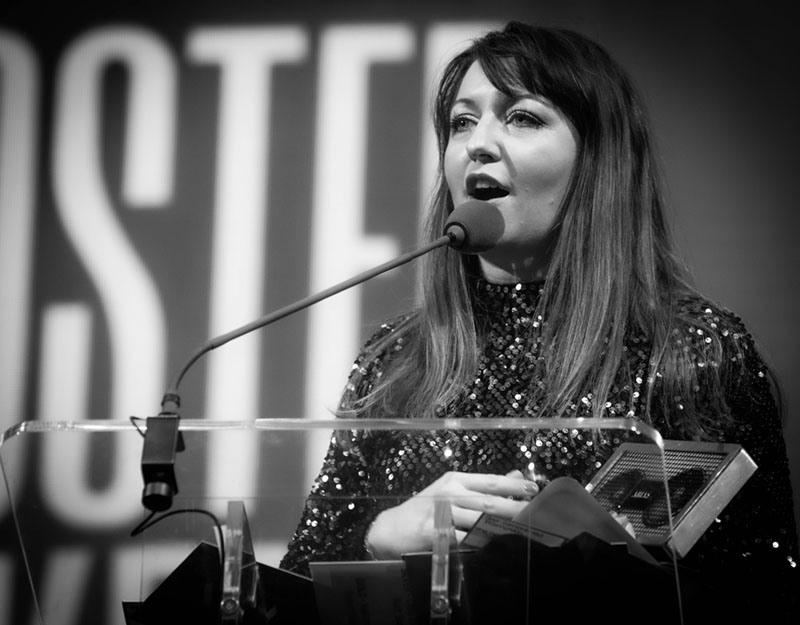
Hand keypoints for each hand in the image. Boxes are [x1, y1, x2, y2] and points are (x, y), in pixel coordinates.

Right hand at [366, 469, 538, 558]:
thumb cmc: (425, 509)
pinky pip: (464, 541)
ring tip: (522, 530)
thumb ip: (482, 486)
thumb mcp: (450, 491)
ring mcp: (440, 514)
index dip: (513, 486)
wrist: (392, 529)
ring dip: (502, 527)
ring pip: (478, 521)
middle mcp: (448, 494)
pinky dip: (480, 544)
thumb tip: (516, 478)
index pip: (489, 481)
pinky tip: (495, 546)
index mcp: (454, 480)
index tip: (534, 490)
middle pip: (488, 502)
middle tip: (534, 513)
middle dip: (514, 508)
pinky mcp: (434, 534)